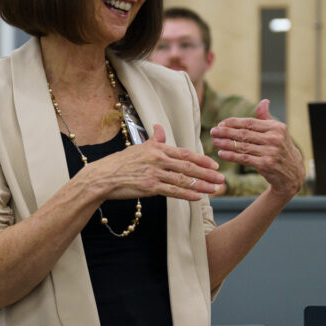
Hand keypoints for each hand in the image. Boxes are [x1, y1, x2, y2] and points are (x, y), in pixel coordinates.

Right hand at [78, 124, 225, 201]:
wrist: (103, 176)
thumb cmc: (121, 163)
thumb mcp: (139, 147)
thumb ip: (154, 140)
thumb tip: (159, 128)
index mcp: (157, 149)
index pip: (185, 154)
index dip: (202, 159)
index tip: (215, 164)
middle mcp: (158, 159)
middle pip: (188, 167)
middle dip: (207, 173)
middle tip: (222, 178)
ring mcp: (154, 173)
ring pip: (183, 180)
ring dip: (201, 185)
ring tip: (215, 189)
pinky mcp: (149, 187)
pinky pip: (172, 191)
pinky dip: (187, 193)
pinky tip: (198, 197)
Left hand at [209, 99, 304, 197]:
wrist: (293, 173)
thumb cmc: (281, 150)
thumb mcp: (277, 133)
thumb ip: (267, 118)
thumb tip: (264, 101)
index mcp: (276, 127)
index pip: (250, 123)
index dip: (233, 123)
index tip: (221, 124)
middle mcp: (275, 138)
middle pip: (245, 134)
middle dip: (226, 132)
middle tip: (213, 131)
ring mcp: (271, 152)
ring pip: (243, 146)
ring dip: (226, 144)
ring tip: (215, 142)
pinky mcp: (266, 164)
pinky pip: (244, 158)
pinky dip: (231, 156)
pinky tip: (221, 153)